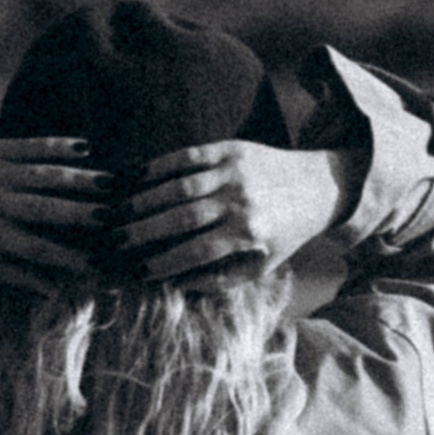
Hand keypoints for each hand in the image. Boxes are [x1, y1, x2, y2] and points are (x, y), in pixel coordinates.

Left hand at [0, 136, 114, 292]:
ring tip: (111, 182)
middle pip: (39, 209)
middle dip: (76, 212)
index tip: (95, 262)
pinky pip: (31, 145)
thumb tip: (57, 292)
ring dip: (77, 178)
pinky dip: (58, 145)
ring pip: (40, 175)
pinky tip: (87, 148)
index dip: (63, 256)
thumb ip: (21, 276)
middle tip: (112, 215)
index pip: (32, 247)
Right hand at [115, 144, 356, 283]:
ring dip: (143, 200)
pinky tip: (132, 177)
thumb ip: (221, 279)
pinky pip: (188, 156)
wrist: (320, 185)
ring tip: (113, 213)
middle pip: (183, 217)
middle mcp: (243, 200)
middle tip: (112, 242)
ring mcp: (236, 171)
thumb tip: (177, 286)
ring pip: (180, 186)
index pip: (198, 251)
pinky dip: (158, 166)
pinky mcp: (232, 148)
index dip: (165, 263)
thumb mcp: (261, 265)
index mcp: (250, 232)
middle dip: (143, 231)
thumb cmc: (284, 233)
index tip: (137, 272)